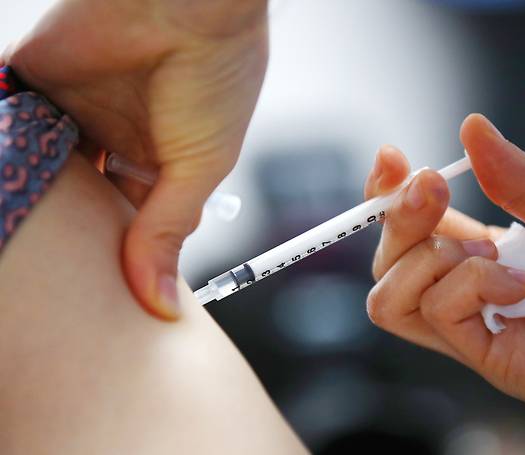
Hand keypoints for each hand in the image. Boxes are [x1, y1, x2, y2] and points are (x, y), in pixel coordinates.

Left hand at [5, 0, 268, 318]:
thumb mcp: (199, 168)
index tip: (96, 299)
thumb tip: (160, 303)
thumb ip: (167, 231)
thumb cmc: (216, 81)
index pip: (129, 218)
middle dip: (68, 234)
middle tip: (53, 281)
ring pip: (38, 164)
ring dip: (29, 196)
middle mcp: (113, 136)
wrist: (190, 3)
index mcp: (158, 159)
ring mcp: (72, 109)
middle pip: (79, 199)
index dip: (115, 255)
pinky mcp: (34, 79)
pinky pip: (5, 119)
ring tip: (16, 245)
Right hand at [363, 114, 524, 447]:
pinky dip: (468, 286)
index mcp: (481, 251)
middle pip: (388, 257)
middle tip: (432, 189)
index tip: (393, 157)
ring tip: (486, 254)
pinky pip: (437, 313)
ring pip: (389, 294)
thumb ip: (523, 181)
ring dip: (424, 257)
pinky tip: (519, 286)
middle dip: (398, 214)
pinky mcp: (484, 357)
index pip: (409, 225)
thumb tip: (472, 128)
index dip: (388, 191)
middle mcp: (466, 288)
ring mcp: (471, 325)